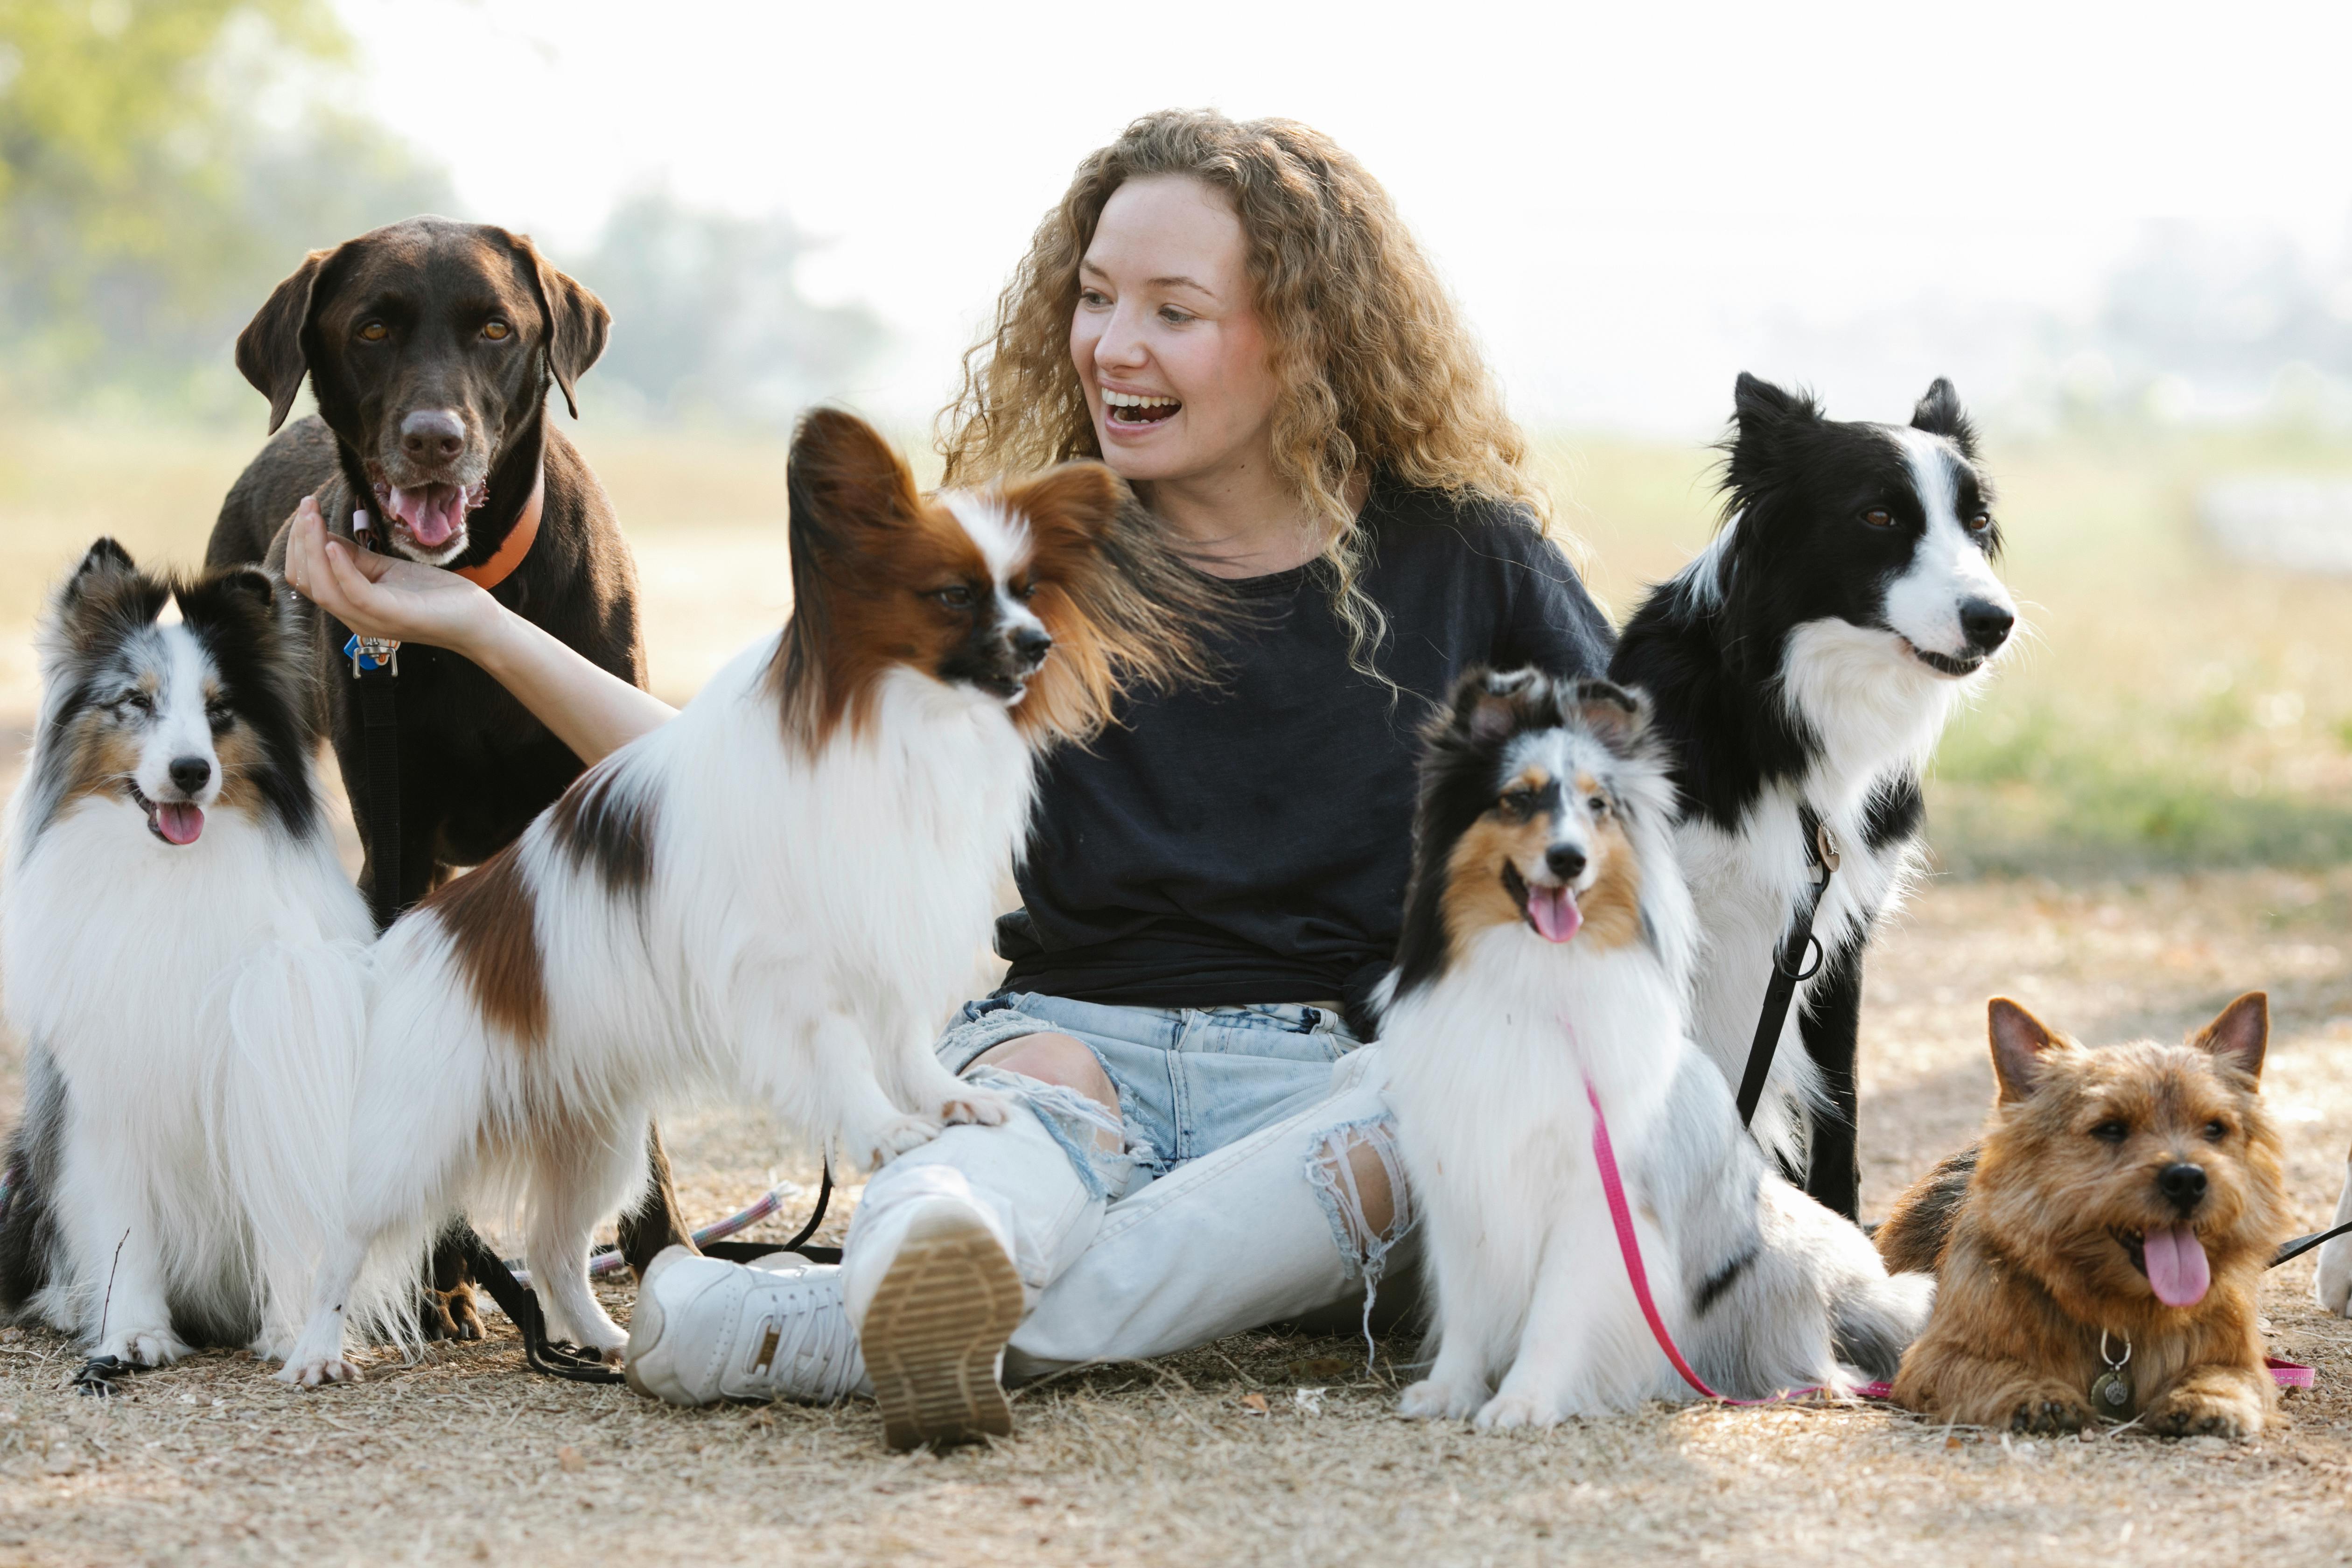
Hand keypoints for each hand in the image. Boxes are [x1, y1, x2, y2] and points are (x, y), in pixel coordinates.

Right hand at [281, 495, 499, 655]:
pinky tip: (334, 545)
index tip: (305, 510)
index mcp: (349, 606)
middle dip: (300, 540)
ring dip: (312, 548)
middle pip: (306, 581)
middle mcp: (353, 617)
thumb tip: (323, 537)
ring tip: (312, 517)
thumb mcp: (386, 570)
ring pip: (323, 588)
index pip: (305, 578)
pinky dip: (341, 568)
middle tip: (306, 506)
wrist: (475, 620)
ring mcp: (372, 620)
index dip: (299, 543)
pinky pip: (355, 594)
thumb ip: (354, 558)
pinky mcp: (393, 615)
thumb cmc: (432, 595)